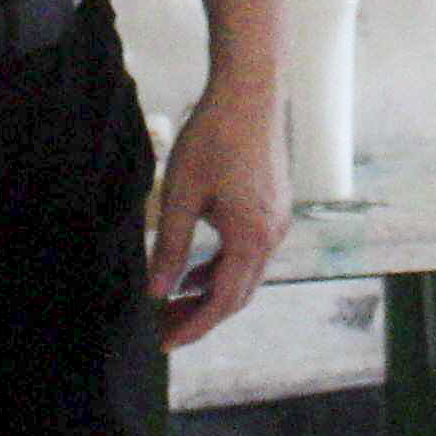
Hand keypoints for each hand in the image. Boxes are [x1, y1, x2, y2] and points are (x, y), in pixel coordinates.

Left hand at [152, 72, 287, 348]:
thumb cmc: (213, 137)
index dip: (194, 326)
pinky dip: (222, 267)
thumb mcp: (181, 194)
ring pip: (245, 274)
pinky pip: (250, 252)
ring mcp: (277, 221)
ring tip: (173, 302)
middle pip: (238, 294)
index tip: (166, 343)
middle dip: (201, 316)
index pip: (223, 301)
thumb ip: (171, 247)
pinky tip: (195, 269)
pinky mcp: (274, 206)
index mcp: (252, 237)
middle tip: (165, 329)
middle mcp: (272, 235)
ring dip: (211, 292)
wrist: (250, 91)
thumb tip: (158, 292)